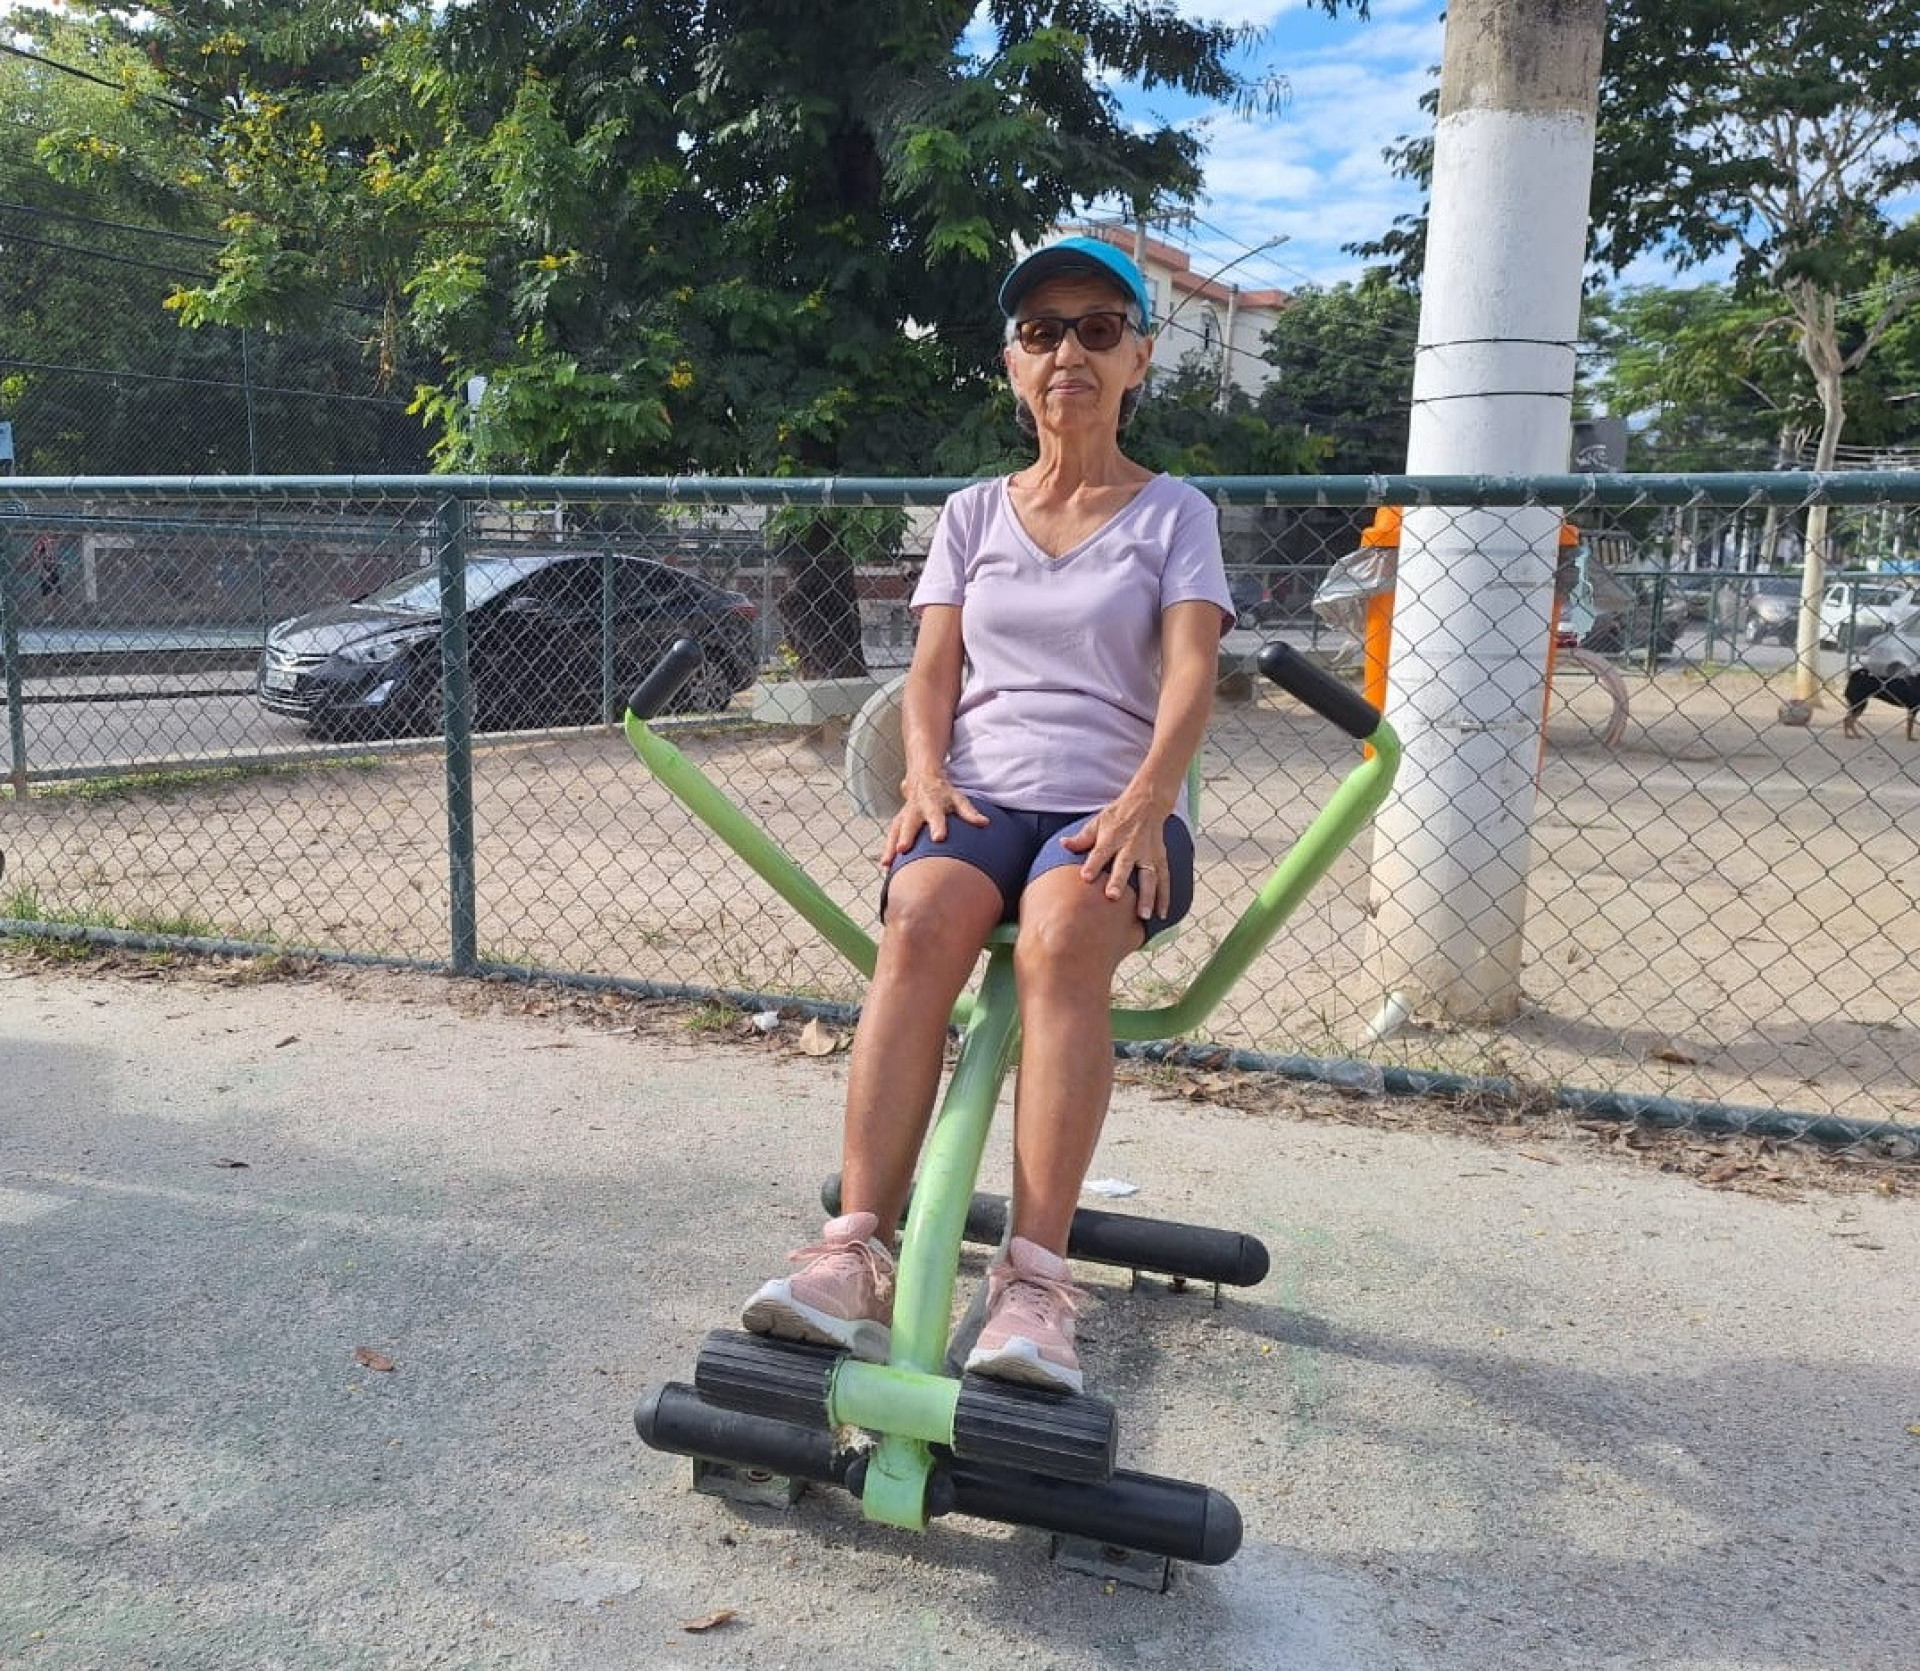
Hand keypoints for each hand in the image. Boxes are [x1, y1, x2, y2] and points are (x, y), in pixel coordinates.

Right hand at [881, 774, 988, 866]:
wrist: (923, 778)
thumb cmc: (944, 794)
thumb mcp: (958, 799)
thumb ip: (969, 812)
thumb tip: (984, 823)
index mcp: (933, 803)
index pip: (936, 815)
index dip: (937, 826)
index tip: (938, 838)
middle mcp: (916, 809)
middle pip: (910, 823)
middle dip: (905, 836)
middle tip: (902, 849)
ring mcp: (904, 815)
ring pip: (895, 830)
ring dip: (889, 846)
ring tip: (887, 863)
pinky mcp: (897, 821)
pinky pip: (890, 835)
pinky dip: (886, 849)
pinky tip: (885, 865)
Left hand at [1060, 794, 1168, 920]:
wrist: (1147, 803)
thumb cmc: (1119, 816)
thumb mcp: (1097, 822)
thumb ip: (1082, 838)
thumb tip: (1063, 844)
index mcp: (1113, 836)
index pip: (1101, 851)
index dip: (1093, 864)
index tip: (1085, 878)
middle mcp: (1131, 845)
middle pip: (1125, 864)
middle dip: (1119, 880)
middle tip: (1113, 897)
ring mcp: (1148, 853)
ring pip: (1149, 876)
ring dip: (1148, 896)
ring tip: (1143, 915)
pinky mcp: (1160, 858)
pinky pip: (1164, 879)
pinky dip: (1165, 897)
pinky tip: (1162, 913)